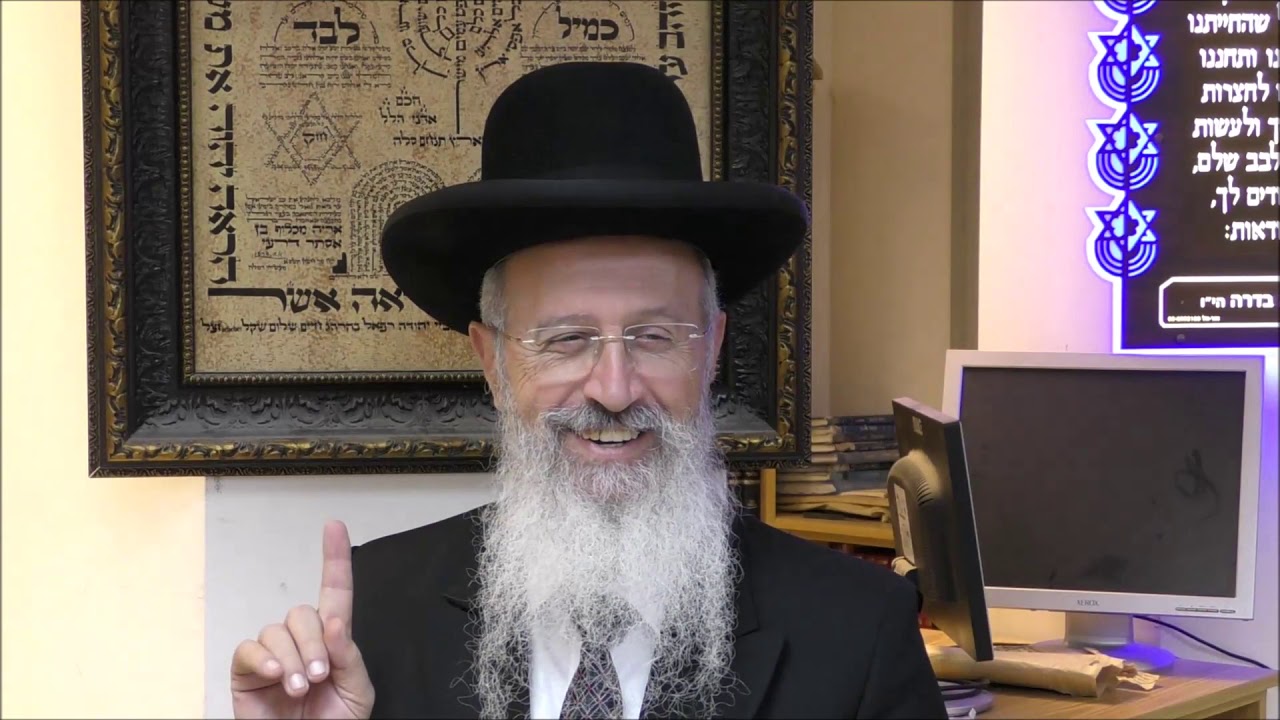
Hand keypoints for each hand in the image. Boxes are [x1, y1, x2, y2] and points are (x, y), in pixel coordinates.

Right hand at [231, 520, 374, 719]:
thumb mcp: (356, 690)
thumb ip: (349, 656)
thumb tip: (333, 623)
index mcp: (332, 641)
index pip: (335, 593)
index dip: (335, 559)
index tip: (334, 526)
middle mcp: (301, 641)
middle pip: (301, 613)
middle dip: (312, 643)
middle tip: (318, 676)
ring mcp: (272, 655)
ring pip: (276, 630)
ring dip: (291, 658)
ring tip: (299, 688)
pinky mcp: (247, 672)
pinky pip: (248, 650)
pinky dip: (263, 659)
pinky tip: (276, 675)